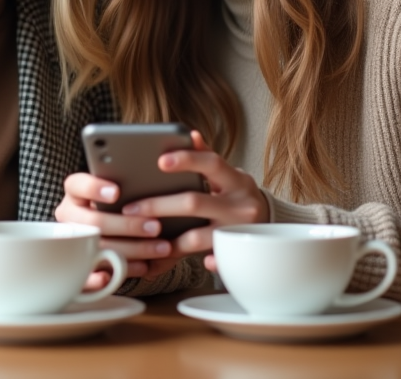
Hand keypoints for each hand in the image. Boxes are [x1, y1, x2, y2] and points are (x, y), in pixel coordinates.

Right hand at [55, 171, 173, 284]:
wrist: (109, 228)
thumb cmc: (120, 201)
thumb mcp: (120, 188)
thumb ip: (127, 184)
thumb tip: (147, 182)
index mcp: (75, 193)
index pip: (77, 185)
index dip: (94, 188)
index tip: (116, 192)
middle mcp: (70, 217)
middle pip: (93, 222)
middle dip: (127, 225)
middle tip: (155, 227)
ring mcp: (72, 243)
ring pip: (100, 249)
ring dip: (133, 250)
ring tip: (162, 248)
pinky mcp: (80, 266)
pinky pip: (94, 275)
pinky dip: (118, 272)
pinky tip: (142, 267)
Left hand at [121, 131, 268, 269]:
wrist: (270, 225)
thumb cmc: (238, 196)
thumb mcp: (228, 175)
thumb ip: (207, 158)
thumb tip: (190, 135)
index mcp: (236, 180)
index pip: (211, 163)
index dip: (187, 160)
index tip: (160, 161)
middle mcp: (239, 206)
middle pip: (194, 202)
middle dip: (159, 205)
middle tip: (130, 209)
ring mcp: (237, 233)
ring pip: (197, 238)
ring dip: (167, 239)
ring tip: (143, 237)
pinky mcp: (234, 256)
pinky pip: (207, 264)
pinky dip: (180, 263)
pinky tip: (166, 265)